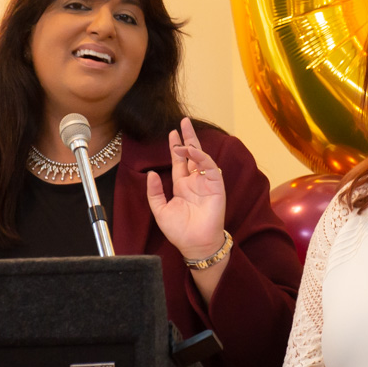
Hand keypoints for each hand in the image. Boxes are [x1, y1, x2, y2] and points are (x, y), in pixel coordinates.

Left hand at [146, 117, 226, 259]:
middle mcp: (195, 181)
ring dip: (193, 147)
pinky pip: (210, 168)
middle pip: (192, 154)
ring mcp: (206, 183)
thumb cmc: (179, 231)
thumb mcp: (160, 210)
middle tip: (184, 122)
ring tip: (182, 141)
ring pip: (202, 158)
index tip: (172, 133)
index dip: (175, 147)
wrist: (195, 244)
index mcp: (182, 186)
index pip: (179, 161)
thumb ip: (154, 192)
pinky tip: (193, 153)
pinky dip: (202, 158)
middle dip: (188, 138)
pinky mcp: (216, 186)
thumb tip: (151, 173)